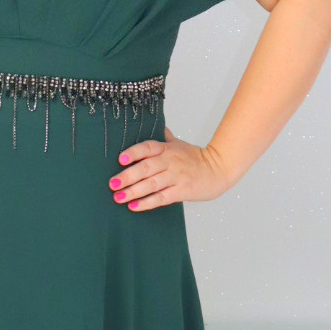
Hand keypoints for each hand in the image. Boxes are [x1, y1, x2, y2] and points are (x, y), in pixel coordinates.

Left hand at [107, 126, 228, 211]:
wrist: (218, 169)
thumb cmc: (194, 158)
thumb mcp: (178, 144)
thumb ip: (162, 137)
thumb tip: (148, 122)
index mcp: (167, 148)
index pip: (148, 148)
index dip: (134, 152)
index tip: (120, 159)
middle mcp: (170, 161)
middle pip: (146, 168)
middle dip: (127, 176)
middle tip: (112, 183)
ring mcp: (176, 177)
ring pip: (151, 184)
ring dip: (133, 191)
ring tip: (118, 197)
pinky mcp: (182, 191)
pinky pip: (161, 198)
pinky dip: (147, 203)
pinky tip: (134, 206)